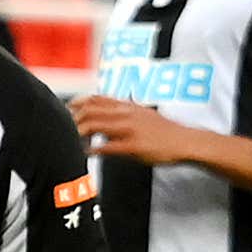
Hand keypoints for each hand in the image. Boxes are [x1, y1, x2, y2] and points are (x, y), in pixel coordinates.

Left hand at [72, 95, 198, 166]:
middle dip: (74, 119)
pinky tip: (87, 153)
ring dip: (81, 133)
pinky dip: (94, 150)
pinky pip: (108, 147)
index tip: (68, 110)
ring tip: (75, 140)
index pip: (96, 98)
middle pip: (91, 110)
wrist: (184, 141)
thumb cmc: (164, 131)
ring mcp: (129, 129)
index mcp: (127, 106)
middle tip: (67, 129)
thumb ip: (124, 112)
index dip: (78, 103)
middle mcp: (126, 114)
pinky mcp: (134, 146)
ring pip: (96, 125)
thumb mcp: (143, 114)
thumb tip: (107, 114)